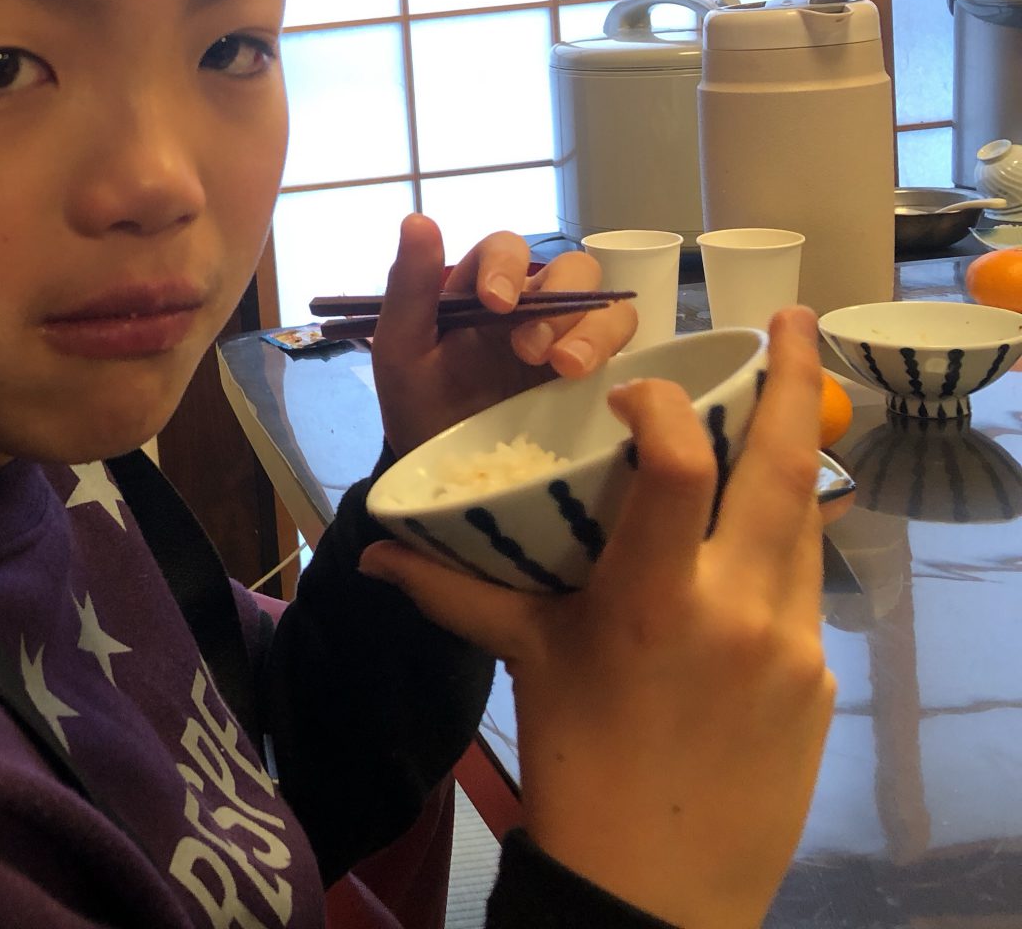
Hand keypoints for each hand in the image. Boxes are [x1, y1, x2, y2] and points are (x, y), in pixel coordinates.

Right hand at [362, 308, 835, 928]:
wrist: (658, 887)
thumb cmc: (580, 766)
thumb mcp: (527, 662)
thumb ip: (456, 594)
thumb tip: (372, 553)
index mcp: (650, 602)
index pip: (679, 467)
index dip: (664, 408)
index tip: (639, 389)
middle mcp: (735, 610)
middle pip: (783, 467)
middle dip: (793, 382)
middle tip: (793, 319)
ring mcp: (791, 643)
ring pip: (806, 520)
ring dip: (792, 460)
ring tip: (782, 409)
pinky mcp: (820, 676)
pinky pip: (806, 582)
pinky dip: (784, 540)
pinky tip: (755, 533)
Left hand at [370, 214, 636, 454]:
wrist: (444, 474)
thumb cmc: (419, 404)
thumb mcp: (401, 348)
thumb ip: (409, 287)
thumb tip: (417, 219)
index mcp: (485, 291)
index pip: (508, 250)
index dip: (507, 265)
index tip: (494, 302)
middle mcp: (534, 309)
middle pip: (574, 270)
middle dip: (559, 301)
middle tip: (531, 349)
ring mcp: (570, 344)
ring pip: (609, 309)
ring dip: (594, 330)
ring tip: (566, 369)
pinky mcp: (598, 383)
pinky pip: (630, 357)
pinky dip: (623, 361)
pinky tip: (604, 388)